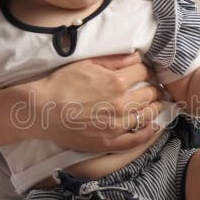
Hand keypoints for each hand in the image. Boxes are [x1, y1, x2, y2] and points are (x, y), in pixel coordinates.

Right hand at [32, 53, 164, 151]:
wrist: (42, 110)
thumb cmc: (61, 84)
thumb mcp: (87, 63)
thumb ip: (114, 60)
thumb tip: (137, 57)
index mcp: (116, 81)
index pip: (143, 73)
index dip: (147, 70)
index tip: (147, 72)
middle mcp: (121, 104)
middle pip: (149, 94)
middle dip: (154, 88)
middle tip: (155, 88)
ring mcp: (117, 125)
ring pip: (147, 115)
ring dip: (155, 107)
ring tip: (157, 104)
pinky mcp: (110, 142)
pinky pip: (137, 139)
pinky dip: (149, 132)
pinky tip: (154, 126)